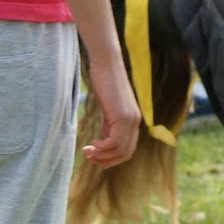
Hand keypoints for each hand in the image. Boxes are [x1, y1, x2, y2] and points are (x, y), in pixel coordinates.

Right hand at [80, 49, 140, 166]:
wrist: (106, 63)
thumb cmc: (104, 81)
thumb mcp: (107, 109)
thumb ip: (109, 125)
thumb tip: (103, 142)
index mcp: (133, 120)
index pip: (128, 149)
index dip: (112, 158)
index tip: (95, 156)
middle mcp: (135, 122)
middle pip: (126, 153)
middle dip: (107, 160)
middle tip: (89, 158)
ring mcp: (131, 120)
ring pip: (120, 150)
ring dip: (101, 155)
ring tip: (87, 152)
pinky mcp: (122, 117)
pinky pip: (114, 143)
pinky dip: (101, 148)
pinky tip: (91, 144)